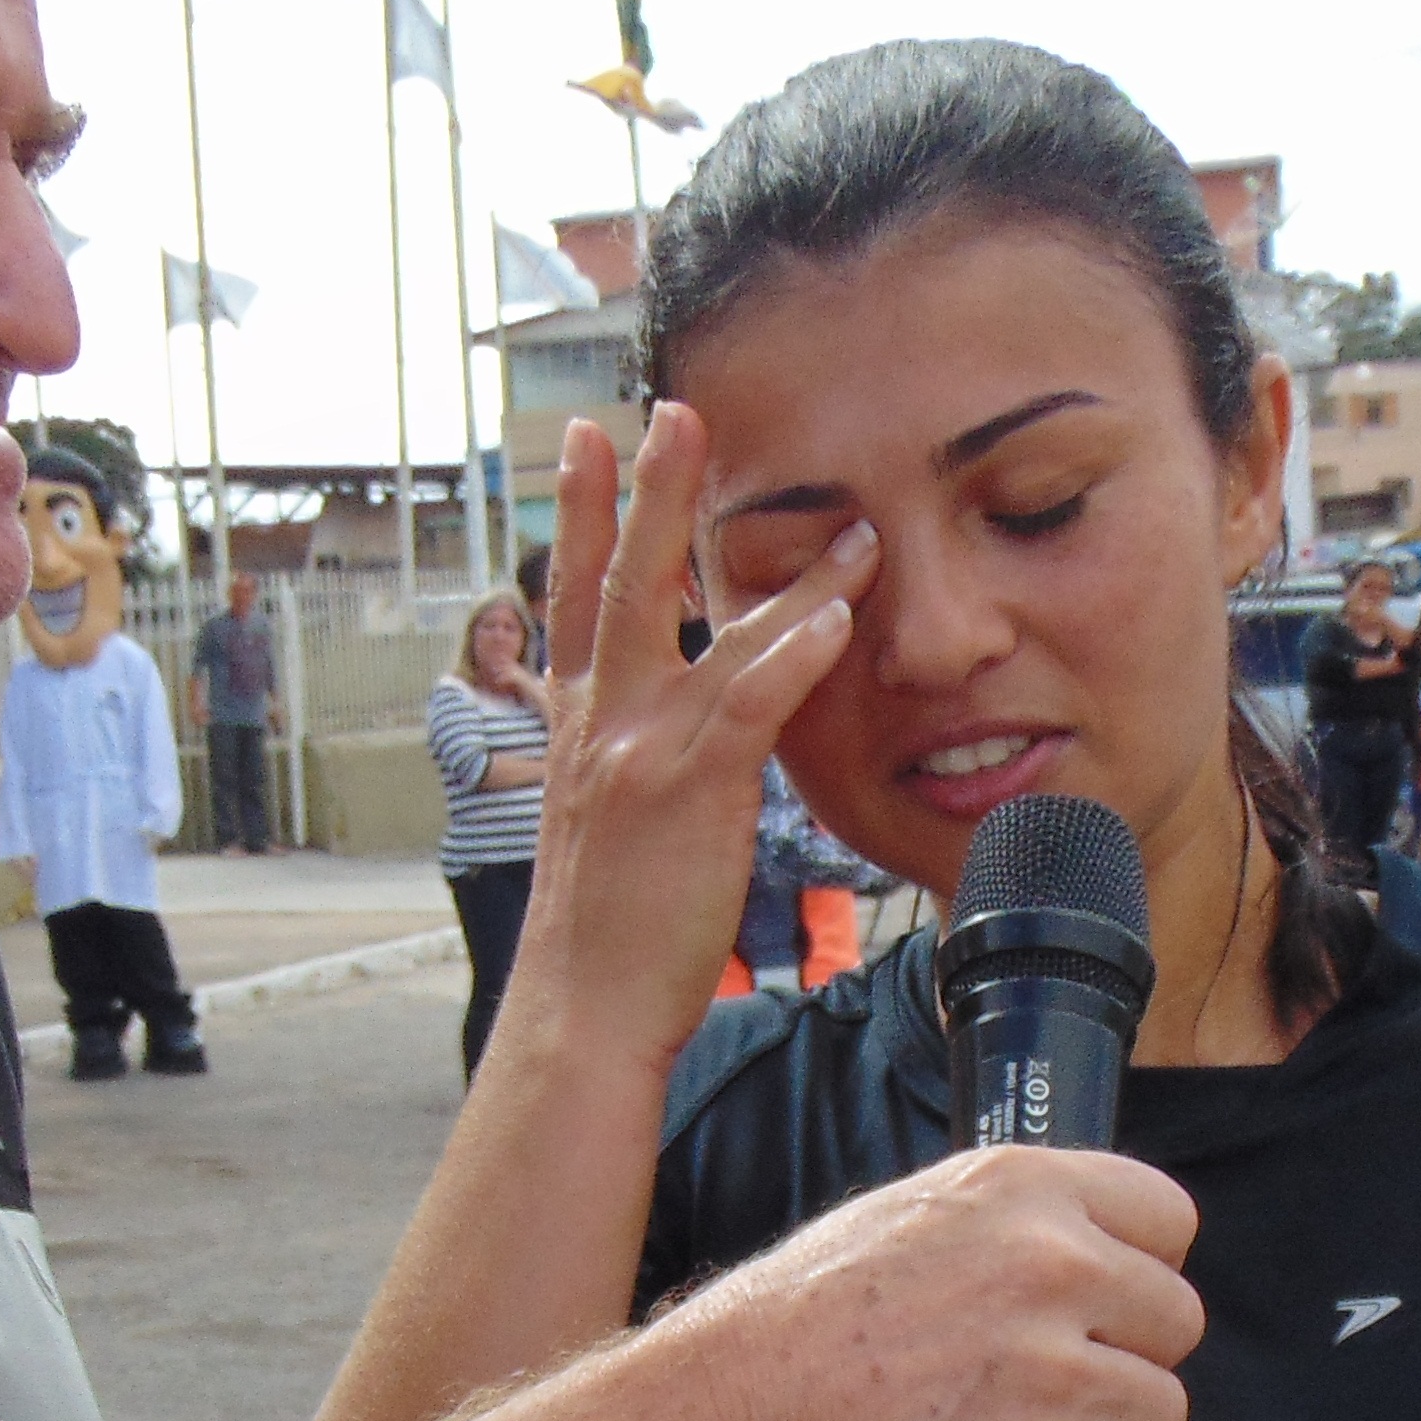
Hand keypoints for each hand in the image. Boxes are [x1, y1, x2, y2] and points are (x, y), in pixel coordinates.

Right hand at [511, 408, 876, 1063]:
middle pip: (621, 580)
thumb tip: (675, 737)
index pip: (575, 600)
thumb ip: (633, 765)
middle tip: (672, 408)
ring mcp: (639, 753)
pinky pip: (747, 706)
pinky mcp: (687, 792)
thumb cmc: (605, 939)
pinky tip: (836, 619)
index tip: (588, 440)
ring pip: (709, 635)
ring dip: (781, 572)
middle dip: (649, 490)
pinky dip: (792, 656)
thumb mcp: (602, 831)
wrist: (581, 1012)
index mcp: (577, 731)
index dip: (579, 514)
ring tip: (845, 521)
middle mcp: (599, 725)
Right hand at [646, 1141, 1202, 1420]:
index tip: (1093, 1310)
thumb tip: (1085, 1256)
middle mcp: (1052, 1270)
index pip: (1168, 1220)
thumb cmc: (782, 1337)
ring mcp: (1055, 1379)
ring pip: (1158, 1415)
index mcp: (1019, 1189)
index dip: (1133, 1273)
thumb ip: (1006, 1228)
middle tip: (1027, 1392)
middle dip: (1113, 1362)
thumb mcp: (899, 1220)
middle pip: (1174, 1323)